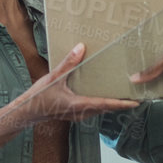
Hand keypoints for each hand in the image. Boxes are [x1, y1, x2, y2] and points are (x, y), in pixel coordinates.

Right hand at [17, 44, 138, 125]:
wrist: (27, 111)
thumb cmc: (39, 96)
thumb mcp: (54, 77)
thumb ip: (68, 63)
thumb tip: (81, 47)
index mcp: (79, 104)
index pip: (105, 104)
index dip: (121, 103)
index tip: (135, 102)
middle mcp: (82, 112)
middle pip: (106, 108)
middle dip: (120, 103)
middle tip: (134, 96)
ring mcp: (78, 115)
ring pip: (100, 110)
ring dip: (111, 103)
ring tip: (122, 94)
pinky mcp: (75, 113)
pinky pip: (93, 109)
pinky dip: (101, 103)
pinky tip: (102, 95)